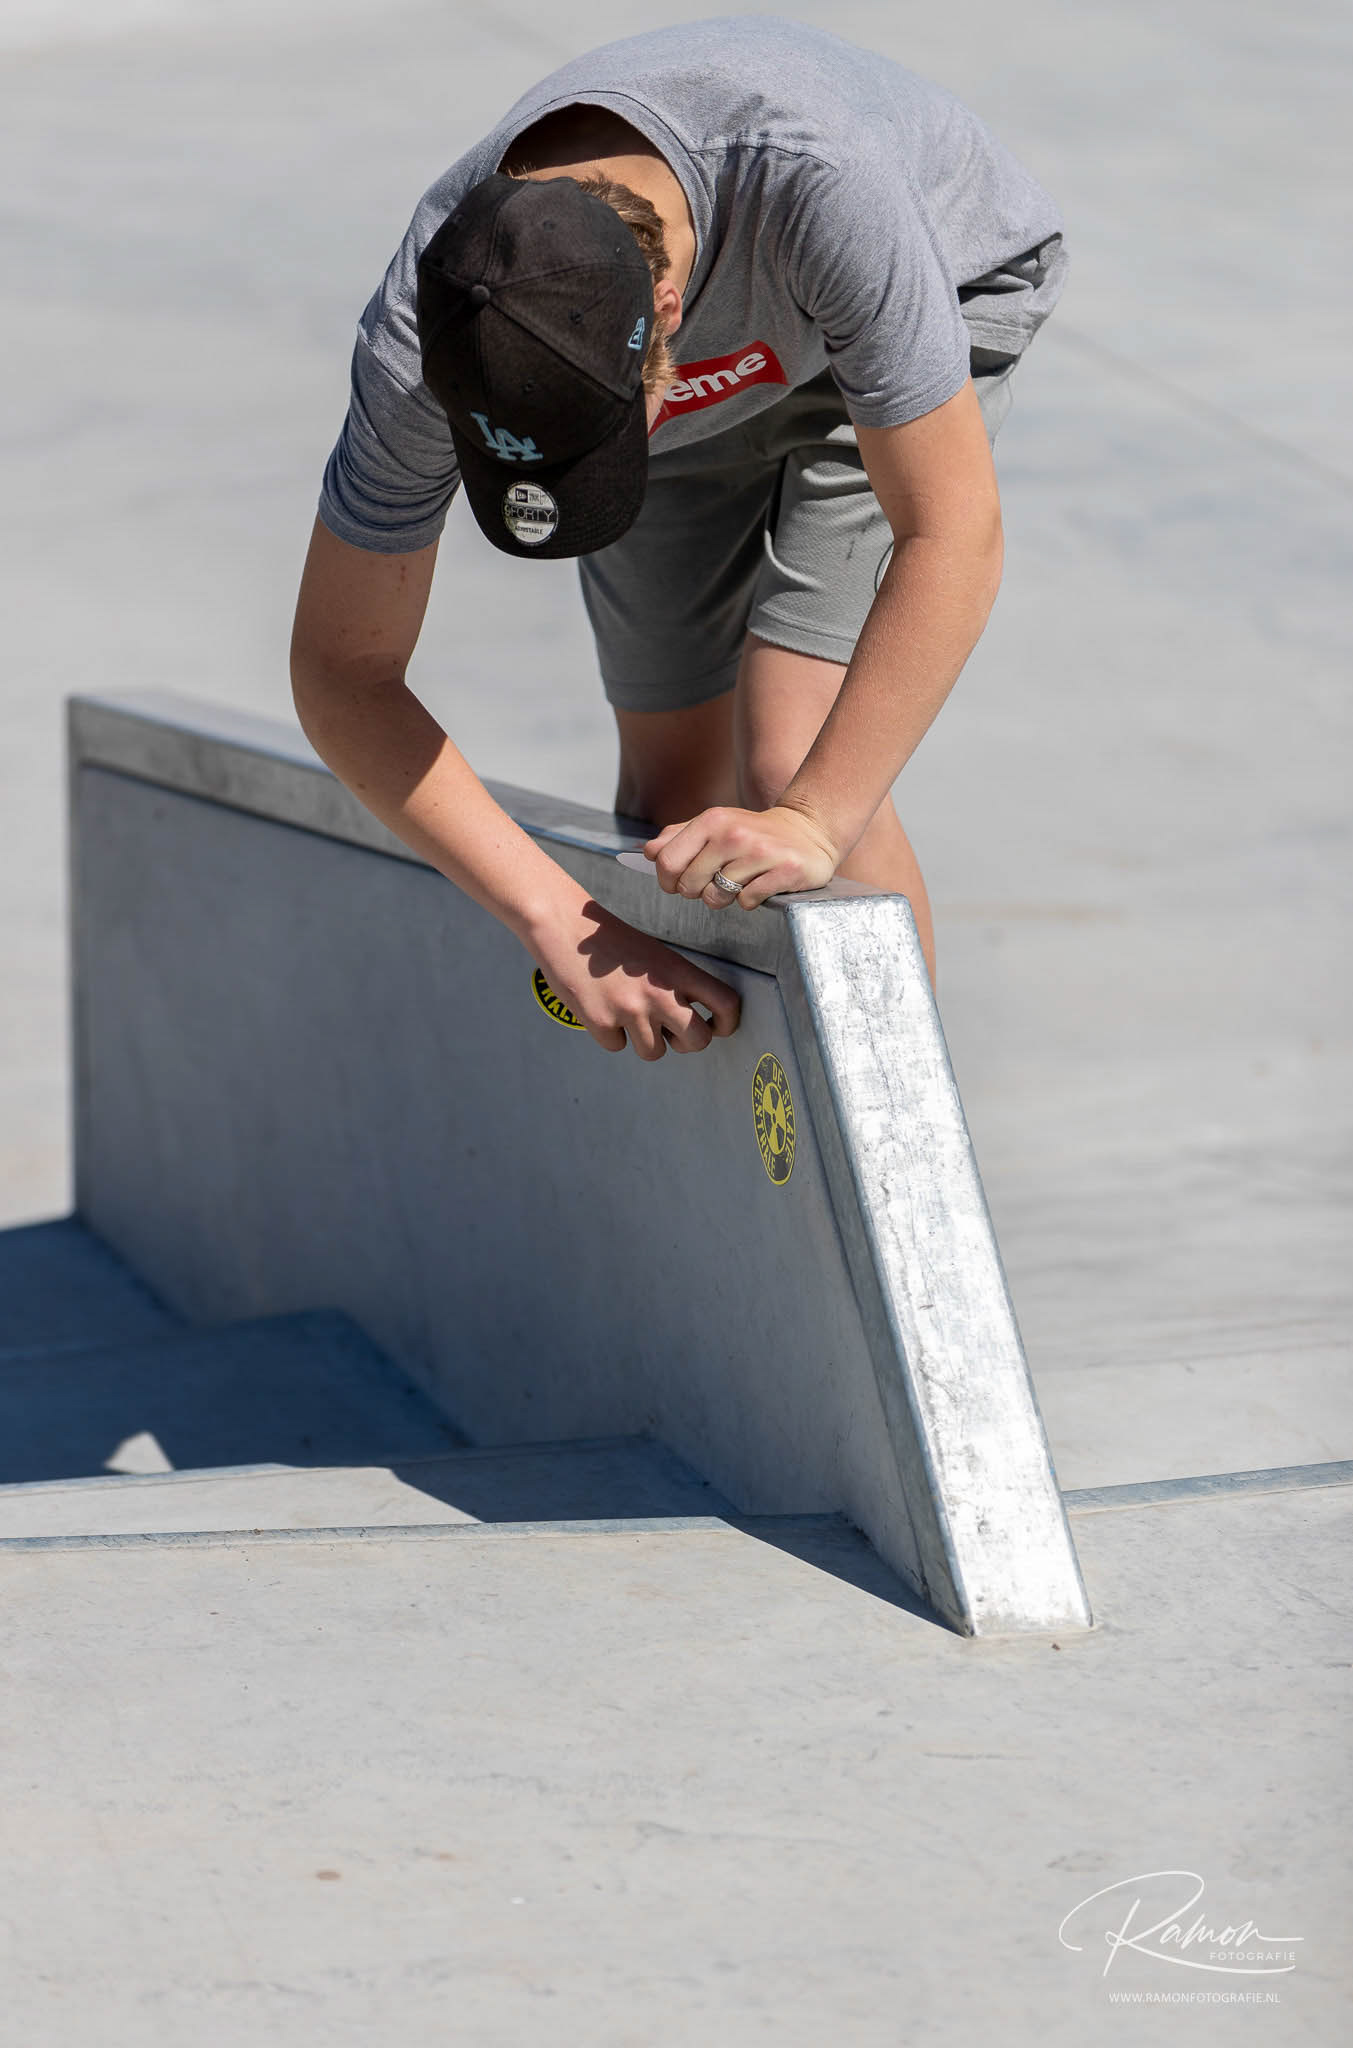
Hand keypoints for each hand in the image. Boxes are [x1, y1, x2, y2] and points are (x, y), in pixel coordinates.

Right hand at [533, 900, 740, 1060]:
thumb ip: (676, 985)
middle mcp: (659, 993)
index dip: (727, 1023)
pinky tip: (601, 1008)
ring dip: (643, 1040)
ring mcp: (630, 1010)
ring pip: (654, 1052)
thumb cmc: (609, 943)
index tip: (718, 1028)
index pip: (725, 1003)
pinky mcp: (601, 1022)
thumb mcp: (655, 955)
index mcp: (677, 971)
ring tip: (626, 1012)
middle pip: (697, 1041)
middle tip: (671, 1033)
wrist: (565, 927)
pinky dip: (610, 1034)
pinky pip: (616, 1046)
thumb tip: (688, 1022)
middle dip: (685, 1043)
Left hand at [644, 803, 840, 909]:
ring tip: (739, 882)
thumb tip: (648, 852)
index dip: (668, 880)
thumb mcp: (715, 825)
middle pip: (689, 885)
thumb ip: (678, 836)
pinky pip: (747, 902)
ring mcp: (760, 853)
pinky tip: (760, 885)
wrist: (808, 831)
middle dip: (696, 892)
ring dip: (724, 898)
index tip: (678, 883)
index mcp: (712, 820)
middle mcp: (734, 834)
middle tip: (713, 883)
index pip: (667, 862)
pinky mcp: (784, 871)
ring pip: (716, 897)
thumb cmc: (753, 833)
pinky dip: (750, 901)